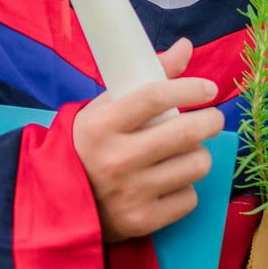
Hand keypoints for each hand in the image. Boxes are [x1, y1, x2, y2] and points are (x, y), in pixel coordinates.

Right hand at [71, 37, 222, 241]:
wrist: (57, 203)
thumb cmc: (88, 147)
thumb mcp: (104, 109)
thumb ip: (147, 78)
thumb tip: (185, 47)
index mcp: (101, 126)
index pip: (156, 97)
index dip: (189, 89)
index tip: (208, 89)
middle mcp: (116, 159)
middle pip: (186, 132)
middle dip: (210, 121)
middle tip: (211, 119)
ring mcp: (130, 193)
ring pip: (195, 164)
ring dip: (197, 155)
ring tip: (184, 153)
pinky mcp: (141, 221)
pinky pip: (189, 198)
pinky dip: (186, 188)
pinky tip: (169, 182)